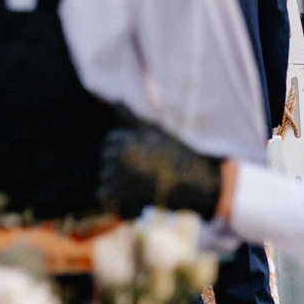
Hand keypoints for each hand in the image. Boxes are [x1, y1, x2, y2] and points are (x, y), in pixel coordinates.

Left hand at [97, 121, 221, 218]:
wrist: (197, 183)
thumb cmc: (176, 155)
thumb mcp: (154, 132)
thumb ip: (130, 118)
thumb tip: (115, 100)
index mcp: (125, 139)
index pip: (109, 144)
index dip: (124, 152)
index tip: (143, 159)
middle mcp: (120, 156)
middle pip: (105, 164)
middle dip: (120, 171)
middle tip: (146, 176)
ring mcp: (122, 178)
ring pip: (105, 181)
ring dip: (119, 188)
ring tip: (143, 189)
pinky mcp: (124, 198)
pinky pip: (106, 199)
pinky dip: (118, 203)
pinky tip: (137, 202)